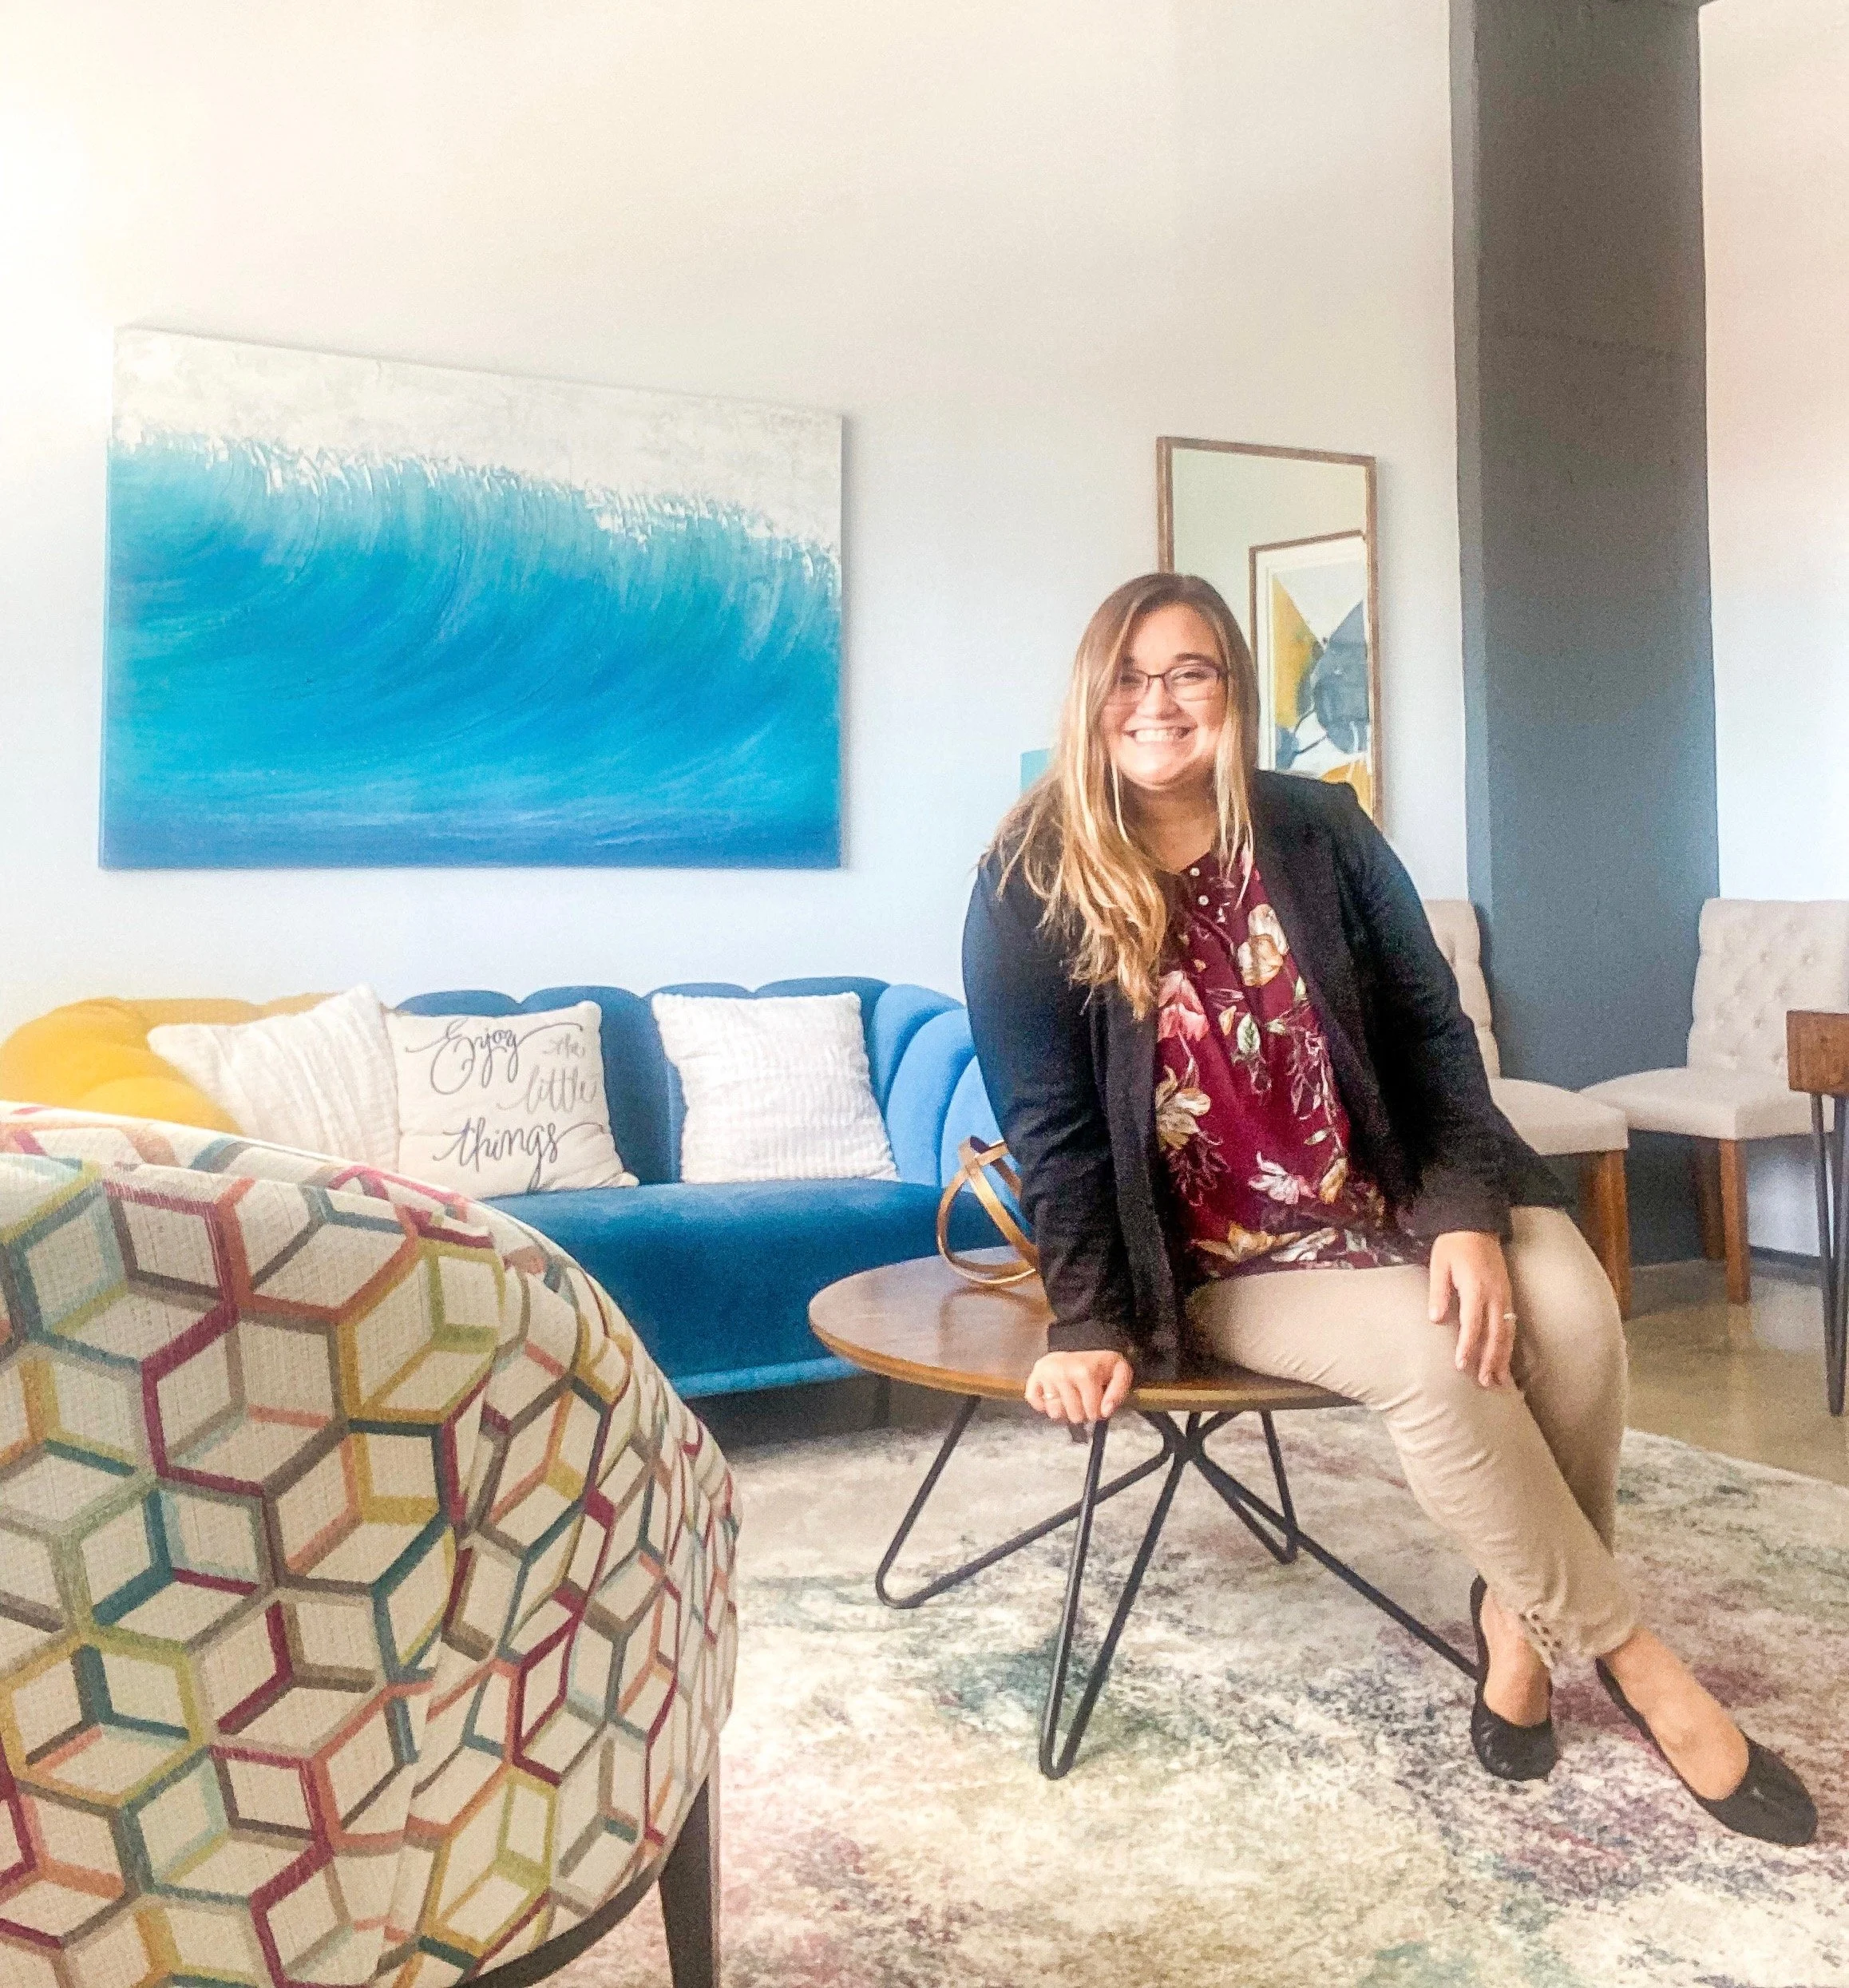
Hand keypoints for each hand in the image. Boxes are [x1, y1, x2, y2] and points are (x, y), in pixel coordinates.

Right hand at [1025, 1351, 1132, 1424]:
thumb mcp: (1120, 1372)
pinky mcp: (1034, 1376)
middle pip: (1074, 1416)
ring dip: (1064, 1410)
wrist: (1081, 1343)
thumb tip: (1106, 1411)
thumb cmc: (1099, 1364)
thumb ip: (1118, 1393)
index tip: (1098, 1401)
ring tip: (1070, 1398)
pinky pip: (1034, 1401)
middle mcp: (1062, 1373)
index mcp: (1085, 1373)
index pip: (1092, 1413)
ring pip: (1054, 1413)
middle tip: (1084, 1399)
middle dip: (1082, 1412)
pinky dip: (1042, 1404)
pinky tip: (1055, 1397)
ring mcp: (1046, 1375)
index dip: (1098, 1412)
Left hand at [1428, 1231, 1514, 1387]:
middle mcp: (1495, 1295)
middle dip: (1490, 1360)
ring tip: (1498, 1380)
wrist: (1476, 1224)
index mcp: (1476, 1289)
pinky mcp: (1508, 1295)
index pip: (1473, 1324)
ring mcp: (1505, 1296)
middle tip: (1484, 1383)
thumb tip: (1435, 1320)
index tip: (1461, 1365)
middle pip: (1495, 1334)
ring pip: (1507, 1332)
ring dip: (1503, 1357)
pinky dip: (1509, 1344)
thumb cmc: (1453, 1245)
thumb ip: (1438, 1293)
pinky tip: (1506, 1359)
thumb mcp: (1439, 1265)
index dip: (1468, 1346)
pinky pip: (1512, 1324)